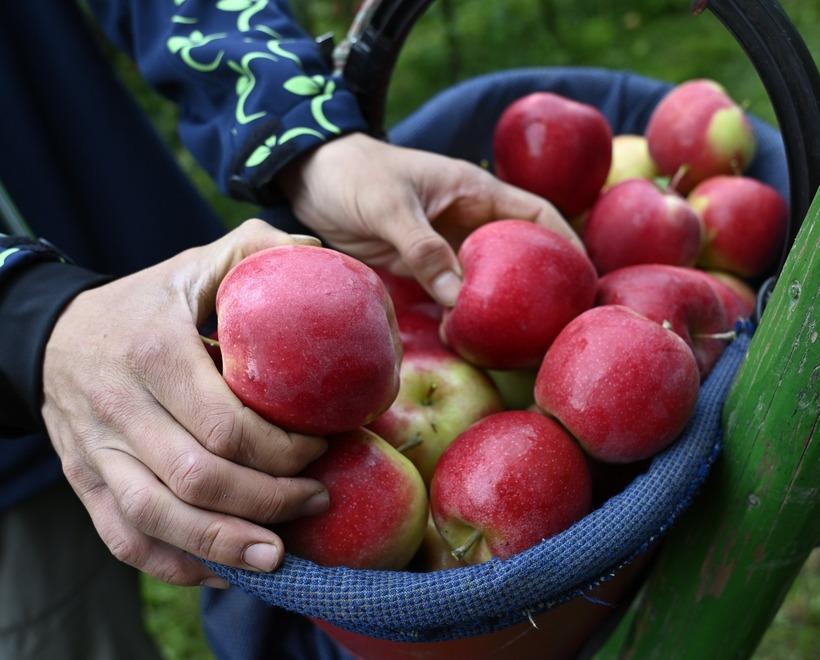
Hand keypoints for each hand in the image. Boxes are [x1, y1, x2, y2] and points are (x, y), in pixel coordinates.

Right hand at [41, 220, 329, 587]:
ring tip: (281, 554)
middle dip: (268, 498)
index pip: (224, 424)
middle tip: (318, 497)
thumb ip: (254, 251)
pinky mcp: (87, 482)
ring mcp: (97, 452)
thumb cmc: (146, 303)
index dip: (280, 449)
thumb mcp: (195, 264)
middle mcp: (119, 408)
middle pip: (198, 477)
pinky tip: (224, 570)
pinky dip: (177, 564)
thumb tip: (319, 256)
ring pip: (159, 518)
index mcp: (154, 352)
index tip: (321, 445)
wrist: (56, 335)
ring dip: (226, 543)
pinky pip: (126, 539)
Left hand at [278, 133, 580, 306]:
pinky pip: (451, 292)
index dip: (565, 244)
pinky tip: (464, 335)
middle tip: (558, 322)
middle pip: (518, 253)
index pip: (537, 215)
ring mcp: (446, 244)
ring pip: (486, 277)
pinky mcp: (421, 266)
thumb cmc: (353, 175)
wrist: (310, 178)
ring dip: (499, 303)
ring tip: (519, 339)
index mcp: (474, 192)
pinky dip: (461, 312)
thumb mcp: (389, 206)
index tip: (584, 279)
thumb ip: (423, 248)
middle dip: (539, 283)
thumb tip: (458, 297)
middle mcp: (468, 219)